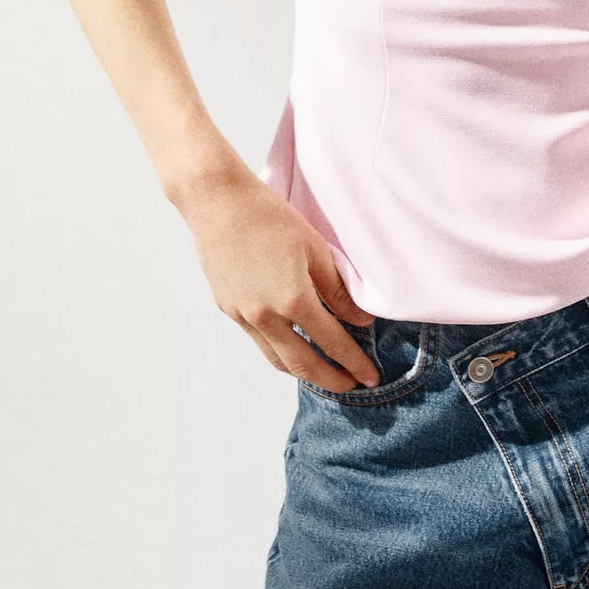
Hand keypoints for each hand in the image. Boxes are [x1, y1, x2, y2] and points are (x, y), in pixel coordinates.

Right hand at [177, 162, 380, 389]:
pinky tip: (293, 347)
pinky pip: (260, 342)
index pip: (333, 343)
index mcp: (294, 300)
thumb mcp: (316, 249)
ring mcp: (244, 316)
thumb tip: (361, 321)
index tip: (370, 376)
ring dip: (304, 372)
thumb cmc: (270, 217)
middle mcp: (266, 316)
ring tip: (324, 374)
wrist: (218, 203)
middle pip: (303, 365)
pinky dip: (280, 352)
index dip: (355, 363)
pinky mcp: (228, 309)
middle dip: (331, 381)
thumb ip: (339, 291)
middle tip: (352, 386)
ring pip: (277, 360)